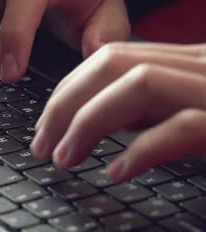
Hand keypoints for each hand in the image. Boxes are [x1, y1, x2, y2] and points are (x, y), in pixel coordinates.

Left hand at [31, 42, 205, 181]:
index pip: (109, 58)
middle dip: (65, 104)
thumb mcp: (183, 112)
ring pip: (139, 84)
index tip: (44, 123)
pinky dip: (142, 150)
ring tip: (64, 158)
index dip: (68, 89)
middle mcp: (198, 65)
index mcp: (183, 61)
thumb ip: (143, 109)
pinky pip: (182, 127)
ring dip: (89, 122)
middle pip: (112, 64)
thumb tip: (94, 123)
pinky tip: (116, 173)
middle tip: (41, 144)